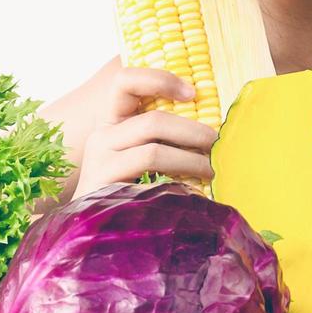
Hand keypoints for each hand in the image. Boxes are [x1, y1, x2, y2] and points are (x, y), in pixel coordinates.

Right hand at [73, 67, 217, 200]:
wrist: (93, 233)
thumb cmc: (130, 191)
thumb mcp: (145, 158)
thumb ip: (165, 138)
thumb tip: (213, 129)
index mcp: (113, 121)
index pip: (125, 81)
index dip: (159, 79)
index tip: (193, 93)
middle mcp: (102, 136)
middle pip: (153, 120)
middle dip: (193, 131)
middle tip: (218, 144)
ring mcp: (99, 161)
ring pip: (153, 149)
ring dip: (191, 158)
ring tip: (212, 170)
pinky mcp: (103, 185)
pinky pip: (147, 176)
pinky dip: (178, 178)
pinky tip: (195, 192)